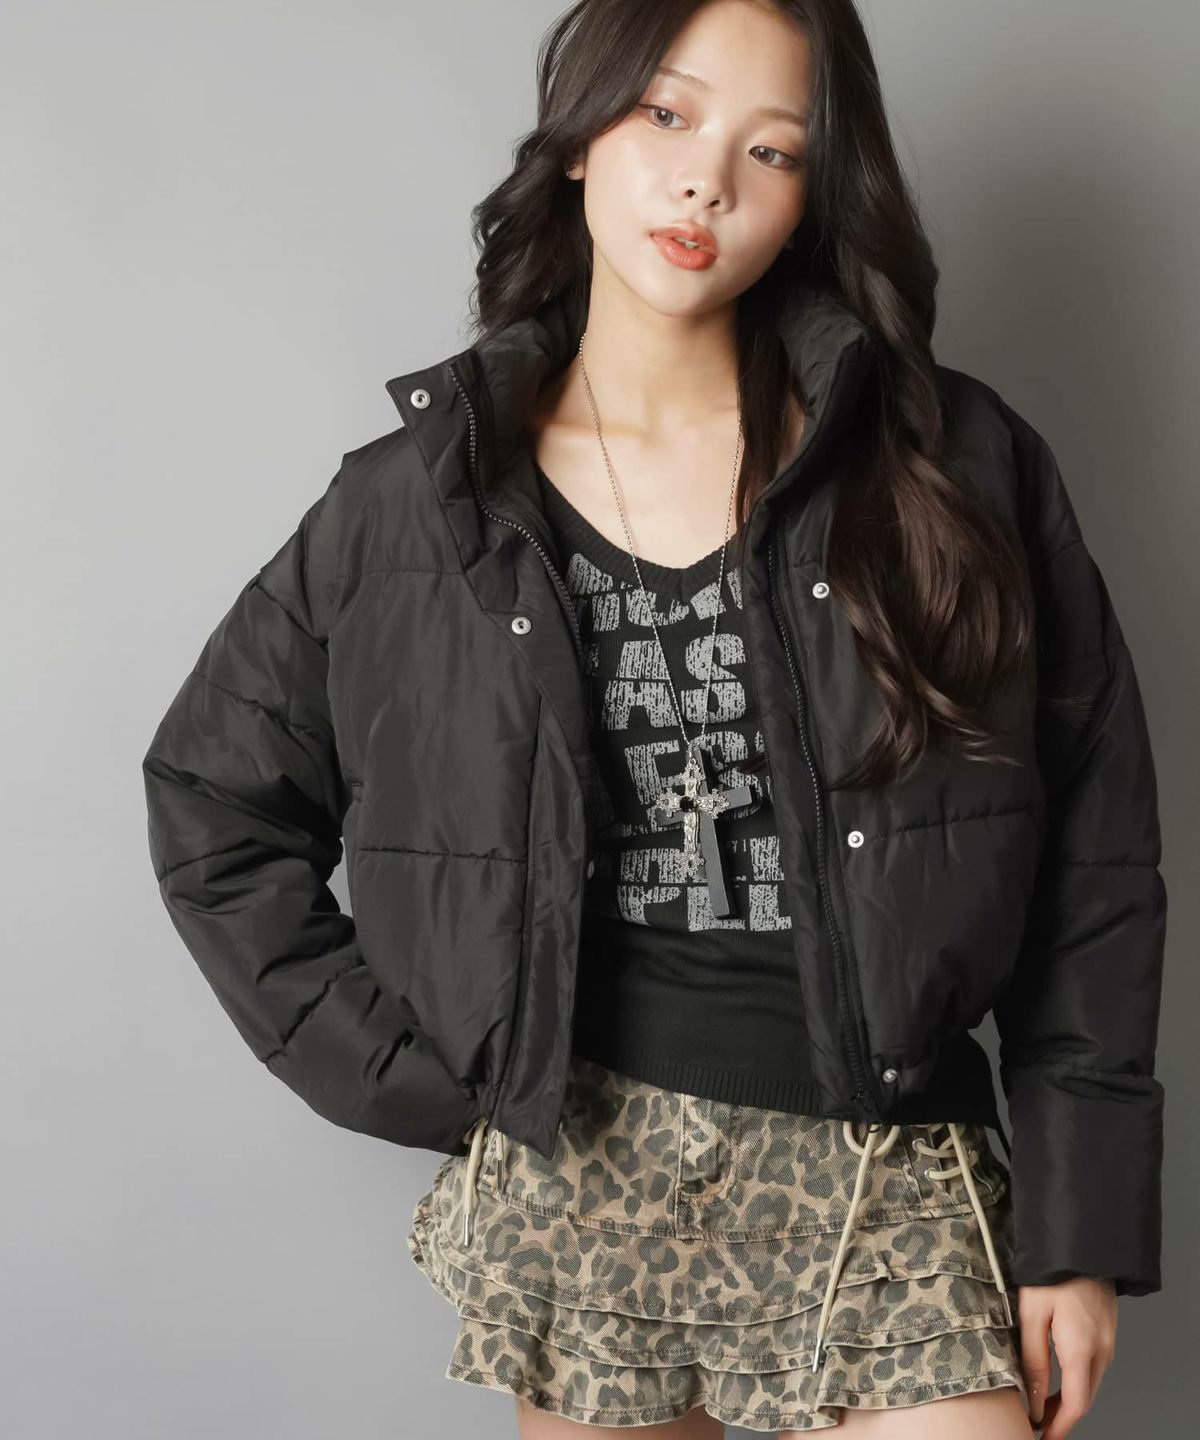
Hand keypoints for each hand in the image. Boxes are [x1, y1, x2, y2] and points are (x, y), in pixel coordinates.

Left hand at [1018, 1277, 1116, 1437]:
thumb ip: (1033, 1358)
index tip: (1041, 1436)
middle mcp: (1101, 1350)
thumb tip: (1034, 1399)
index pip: (1076, 1404)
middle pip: (1085, 1398)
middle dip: (1061, 1416)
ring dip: (1069, 1399)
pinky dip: (1077, 1381)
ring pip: (1090, 1383)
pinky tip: (1058, 1378)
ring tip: (1041, 1404)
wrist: (1082, 1243)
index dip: (1058, 1425)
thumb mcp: (1032, 1314)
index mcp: (1082, 1349)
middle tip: (1036, 1424)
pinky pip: (1094, 1367)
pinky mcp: (1107, 1331)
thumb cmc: (1052, 1273)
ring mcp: (1108, 1341)